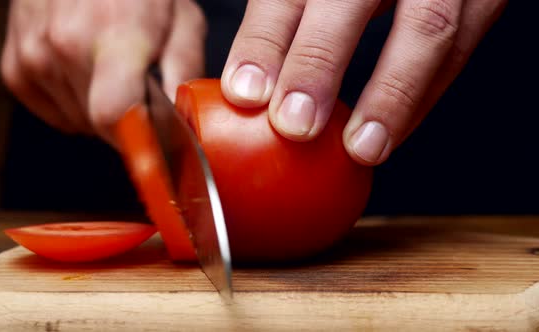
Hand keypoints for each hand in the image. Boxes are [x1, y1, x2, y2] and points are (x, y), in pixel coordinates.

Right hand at [0, 0, 206, 144]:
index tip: (158, 148)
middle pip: (101, 125)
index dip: (139, 141)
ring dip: (102, 111)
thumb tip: (186, 125)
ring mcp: (34, 58)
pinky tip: (87, 76)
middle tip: (142, 93)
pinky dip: (76, 105)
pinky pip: (55, 112)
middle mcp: (64, 48)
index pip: (114, 116)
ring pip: (80, 122)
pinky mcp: (16, 68)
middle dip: (129, 122)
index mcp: (112, 37)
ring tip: (113, 73)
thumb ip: (185, 73)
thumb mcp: (182, 20)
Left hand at [221, 0, 506, 164]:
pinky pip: (459, 48)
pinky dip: (423, 97)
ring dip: (392, 97)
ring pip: (427, 27)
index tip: (245, 93)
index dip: (266, 40)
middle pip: (352, 0)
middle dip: (320, 62)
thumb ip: (283, 22)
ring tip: (362, 148)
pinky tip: (394, 132)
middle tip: (296, 125)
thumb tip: (250, 91)